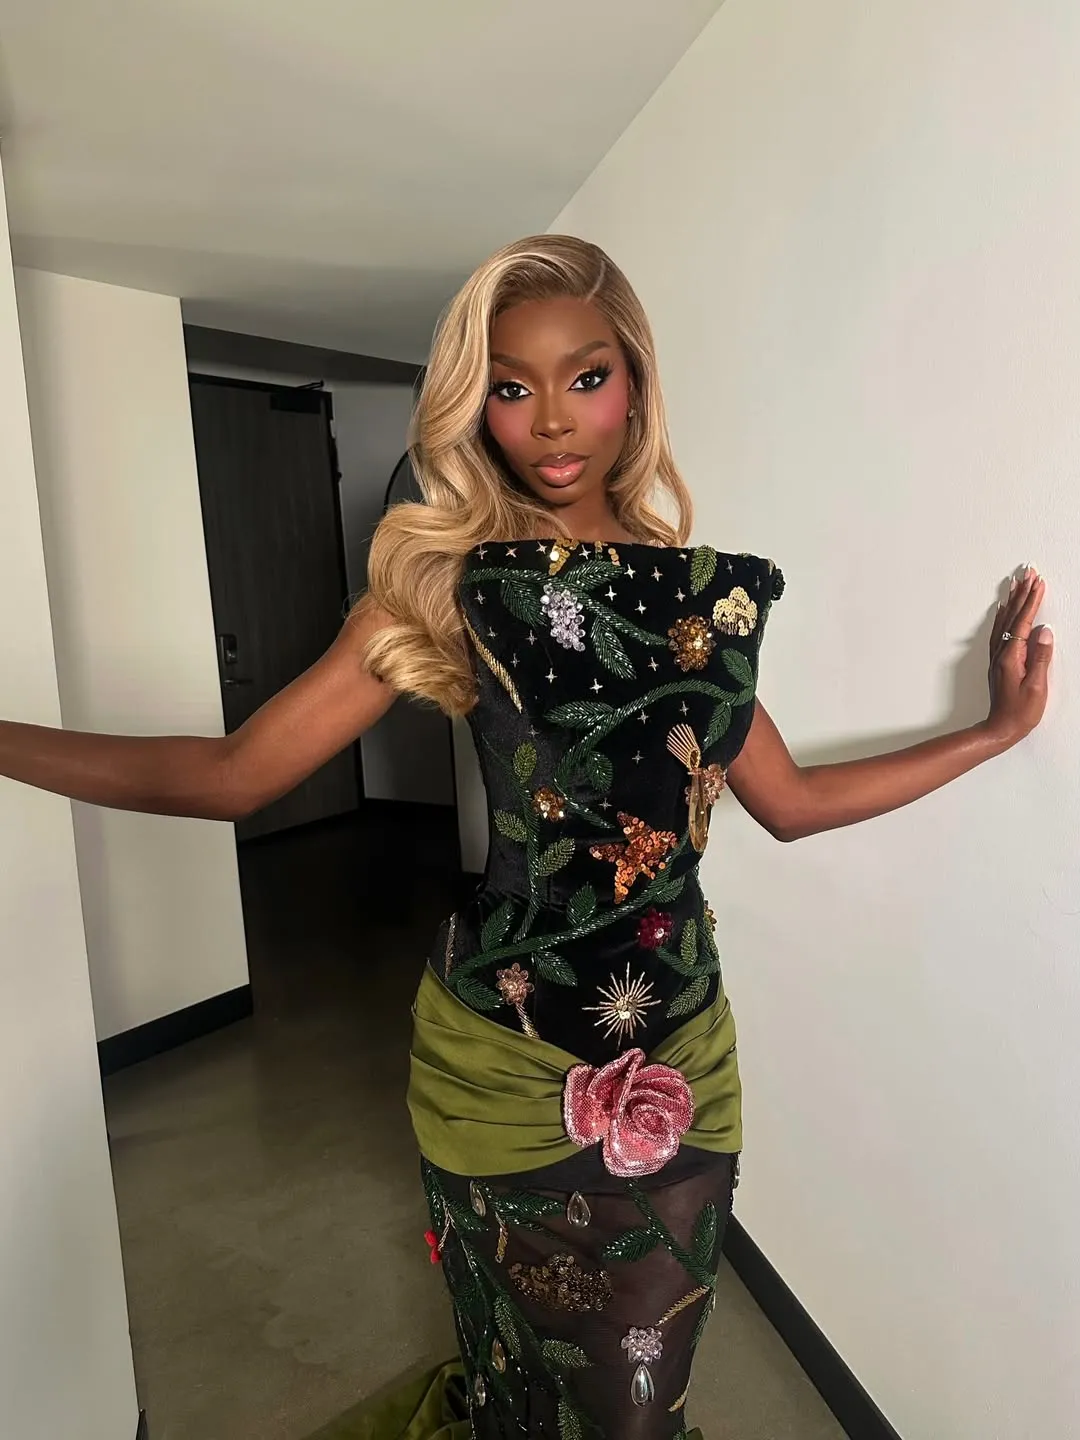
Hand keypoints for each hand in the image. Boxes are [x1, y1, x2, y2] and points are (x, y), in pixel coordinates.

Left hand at [986, 567, 1051, 745]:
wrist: (1000, 729)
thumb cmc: (1020, 712)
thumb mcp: (1036, 686)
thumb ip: (1041, 657)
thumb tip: (1045, 631)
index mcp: (1011, 656)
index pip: (1024, 621)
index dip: (1032, 601)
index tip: (1039, 582)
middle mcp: (1001, 653)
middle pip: (1012, 616)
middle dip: (1021, 593)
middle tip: (1028, 572)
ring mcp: (998, 657)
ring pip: (1004, 621)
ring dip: (1011, 600)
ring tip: (1015, 582)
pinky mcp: (998, 662)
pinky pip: (999, 631)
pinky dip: (1002, 616)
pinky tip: (1002, 610)